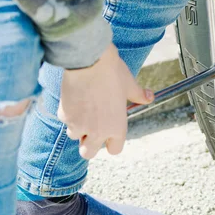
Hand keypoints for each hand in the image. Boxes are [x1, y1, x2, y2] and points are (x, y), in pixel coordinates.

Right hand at [58, 43, 153, 159]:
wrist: (89, 61)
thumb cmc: (112, 73)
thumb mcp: (130, 85)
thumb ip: (139, 95)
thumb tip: (150, 97)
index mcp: (117, 127)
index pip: (114, 150)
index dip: (111, 142)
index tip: (109, 134)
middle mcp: (97, 131)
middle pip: (88, 153)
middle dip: (88, 144)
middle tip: (91, 128)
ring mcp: (79, 125)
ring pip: (74, 136)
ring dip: (77, 127)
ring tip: (84, 108)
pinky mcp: (65, 115)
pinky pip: (65, 120)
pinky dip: (68, 113)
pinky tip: (74, 98)